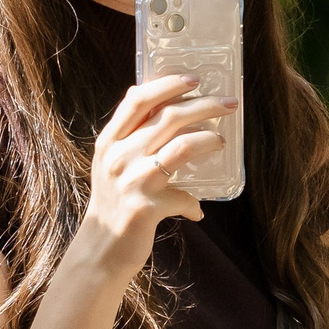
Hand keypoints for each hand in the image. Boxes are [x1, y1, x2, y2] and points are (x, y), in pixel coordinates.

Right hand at [72, 76, 238, 276]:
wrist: (100, 250)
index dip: (168, 85)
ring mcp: (132, 180)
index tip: (194, 78)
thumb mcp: (110, 164)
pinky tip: (196, 210)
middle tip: (229, 103)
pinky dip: (193, 203)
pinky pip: (184, 195)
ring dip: (209, 139)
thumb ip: (126, 135)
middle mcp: (119, 157)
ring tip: (221, 140)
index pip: (138, 100)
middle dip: (204, 105)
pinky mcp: (146, 207)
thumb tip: (144, 95)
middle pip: (168, 117)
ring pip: (183, 146)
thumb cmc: (112, 205)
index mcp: (109, 142)